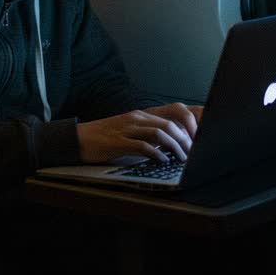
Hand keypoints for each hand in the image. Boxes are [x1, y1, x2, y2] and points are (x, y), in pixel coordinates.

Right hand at [76, 102, 203, 163]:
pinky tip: (162, 160)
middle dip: (186, 140)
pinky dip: (156, 153)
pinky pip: (142, 145)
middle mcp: (137, 118)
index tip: (197, 141)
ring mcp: (127, 128)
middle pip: (170, 124)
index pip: (174, 113)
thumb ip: (149, 135)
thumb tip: (172, 146)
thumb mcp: (130, 132)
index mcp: (142, 115)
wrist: (78, 139)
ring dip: (174, 147)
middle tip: (193, 154)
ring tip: (181, 159)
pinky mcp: (118, 141)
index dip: (189, 126)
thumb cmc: (106, 138)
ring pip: (159, 133)